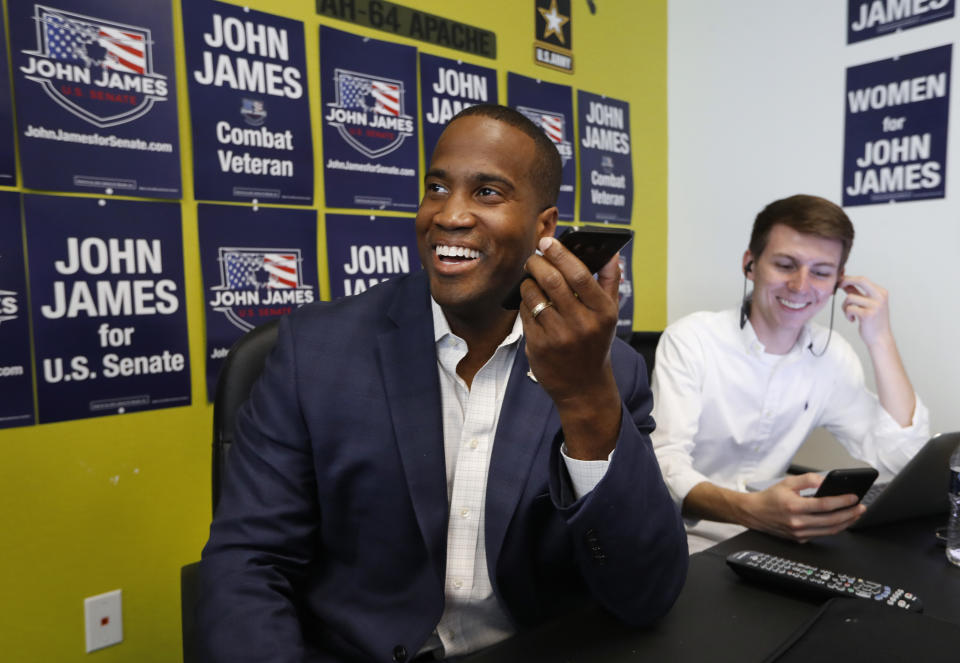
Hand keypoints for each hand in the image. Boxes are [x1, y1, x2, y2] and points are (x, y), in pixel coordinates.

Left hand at [518, 236, 621, 458]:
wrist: (583, 387)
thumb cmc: (595, 344)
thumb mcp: (609, 315)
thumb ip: (610, 281)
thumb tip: (611, 252)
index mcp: (602, 313)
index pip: (579, 275)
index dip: (560, 254)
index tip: (548, 242)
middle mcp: (581, 324)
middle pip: (552, 281)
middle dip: (537, 262)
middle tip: (534, 256)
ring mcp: (558, 336)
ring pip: (533, 295)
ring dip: (528, 281)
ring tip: (532, 279)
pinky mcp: (538, 346)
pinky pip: (524, 313)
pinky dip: (525, 301)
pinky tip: (531, 301)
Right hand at [740, 474, 865, 541]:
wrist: (754, 513)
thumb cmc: (770, 498)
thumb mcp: (787, 482)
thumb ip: (808, 479)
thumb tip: (825, 481)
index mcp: (794, 506)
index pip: (824, 505)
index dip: (842, 501)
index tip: (854, 497)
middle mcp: (797, 522)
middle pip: (831, 520)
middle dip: (850, 514)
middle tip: (861, 507)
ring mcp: (799, 533)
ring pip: (829, 531)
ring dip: (846, 523)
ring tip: (855, 514)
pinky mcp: (799, 539)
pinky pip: (821, 535)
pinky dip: (834, 528)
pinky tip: (841, 521)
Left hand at [840, 275, 893, 348]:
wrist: (880, 339)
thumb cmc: (872, 321)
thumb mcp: (867, 304)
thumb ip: (857, 293)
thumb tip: (844, 282)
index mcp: (881, 292)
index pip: (863, 279)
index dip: (848, 278)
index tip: (839, 281)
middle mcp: (880, 297)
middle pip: (860, 280)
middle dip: (846, 281)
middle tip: (837, 286)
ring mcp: (875, 305)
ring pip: (850, 297)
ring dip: (845, 306)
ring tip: (850, 314)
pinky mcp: (868, 314)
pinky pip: (849, 308)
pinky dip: (847, 314)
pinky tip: (852, 320)